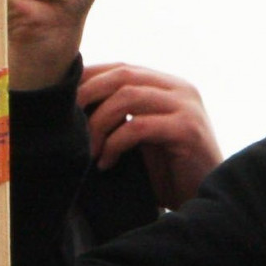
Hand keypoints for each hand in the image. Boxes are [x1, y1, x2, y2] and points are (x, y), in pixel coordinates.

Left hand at [79, 62, 221, 208]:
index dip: (88, 79)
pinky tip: (107, 163)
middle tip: (67, 122)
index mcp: (168, 86)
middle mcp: (180, 89)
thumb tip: (72, 106)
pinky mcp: (187, 129)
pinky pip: (139, 126)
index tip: (62, 102)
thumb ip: (121, 115)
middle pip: (122, 74)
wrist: (203, 198)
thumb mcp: (141, 136)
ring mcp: (186, 106)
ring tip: (90, 150)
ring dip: (98, 123)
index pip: (121, 68)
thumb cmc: (168, 171)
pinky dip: (115, 144)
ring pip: (128, 96)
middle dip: (87, 95)